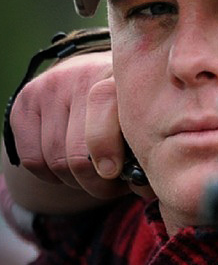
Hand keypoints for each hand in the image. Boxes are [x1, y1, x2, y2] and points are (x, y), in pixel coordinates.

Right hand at [4, 51, 152, 210]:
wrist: (92, 78)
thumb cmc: (126, 110)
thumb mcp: (142, 119)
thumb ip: (145, 149)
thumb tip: (146, 190)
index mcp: (119, 76)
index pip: (103, 106)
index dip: (106, 148)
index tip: (114, 173)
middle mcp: (82, 75)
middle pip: (77, 154)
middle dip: (97, 182)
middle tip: (111, 184)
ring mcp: (50, 87)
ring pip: (56, 161)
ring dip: (76, 181)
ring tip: (95, 173)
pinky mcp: (25, 102)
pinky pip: (33, 160)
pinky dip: (52, 175)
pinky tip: (68, 166)